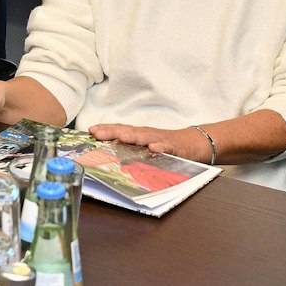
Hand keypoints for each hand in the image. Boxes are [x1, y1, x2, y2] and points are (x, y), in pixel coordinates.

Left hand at [87, 122, 209, 162]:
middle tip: (98, 133)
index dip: (106, 130)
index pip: (120, 130)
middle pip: (128, 131)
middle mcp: (148, 135)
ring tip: (122, 137)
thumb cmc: (165, 145)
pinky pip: (167, 148)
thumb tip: (109, 155)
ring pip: (145, 137)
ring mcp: (161, 140)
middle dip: (113, 132)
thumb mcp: (146, 146)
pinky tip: (153, 148)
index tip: (91, 131)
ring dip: (133, 136)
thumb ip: (131, 150)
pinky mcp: (175, 148)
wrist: (194, 143)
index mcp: (139, 135)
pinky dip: (160, 147)